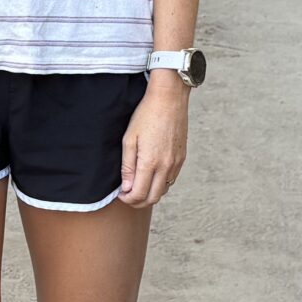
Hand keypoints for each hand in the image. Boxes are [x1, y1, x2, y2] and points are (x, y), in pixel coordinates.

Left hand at [117, 75, 187, 208]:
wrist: (169, 99)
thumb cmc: (146, 115)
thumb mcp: (129, 139)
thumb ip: (128, 166)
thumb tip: (127, 187)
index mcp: (150, 162)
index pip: (139, 194)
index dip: (127, 199)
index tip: (120, 194)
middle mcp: (166, 167)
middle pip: (153, 198)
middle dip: (138, 202)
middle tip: (127, 196)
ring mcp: (176, 163)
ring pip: (163, 191)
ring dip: (150, 194)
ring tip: (138, 185)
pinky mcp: (182, 158)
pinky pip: (171, 180)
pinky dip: (160, 184)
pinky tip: (151, 176)